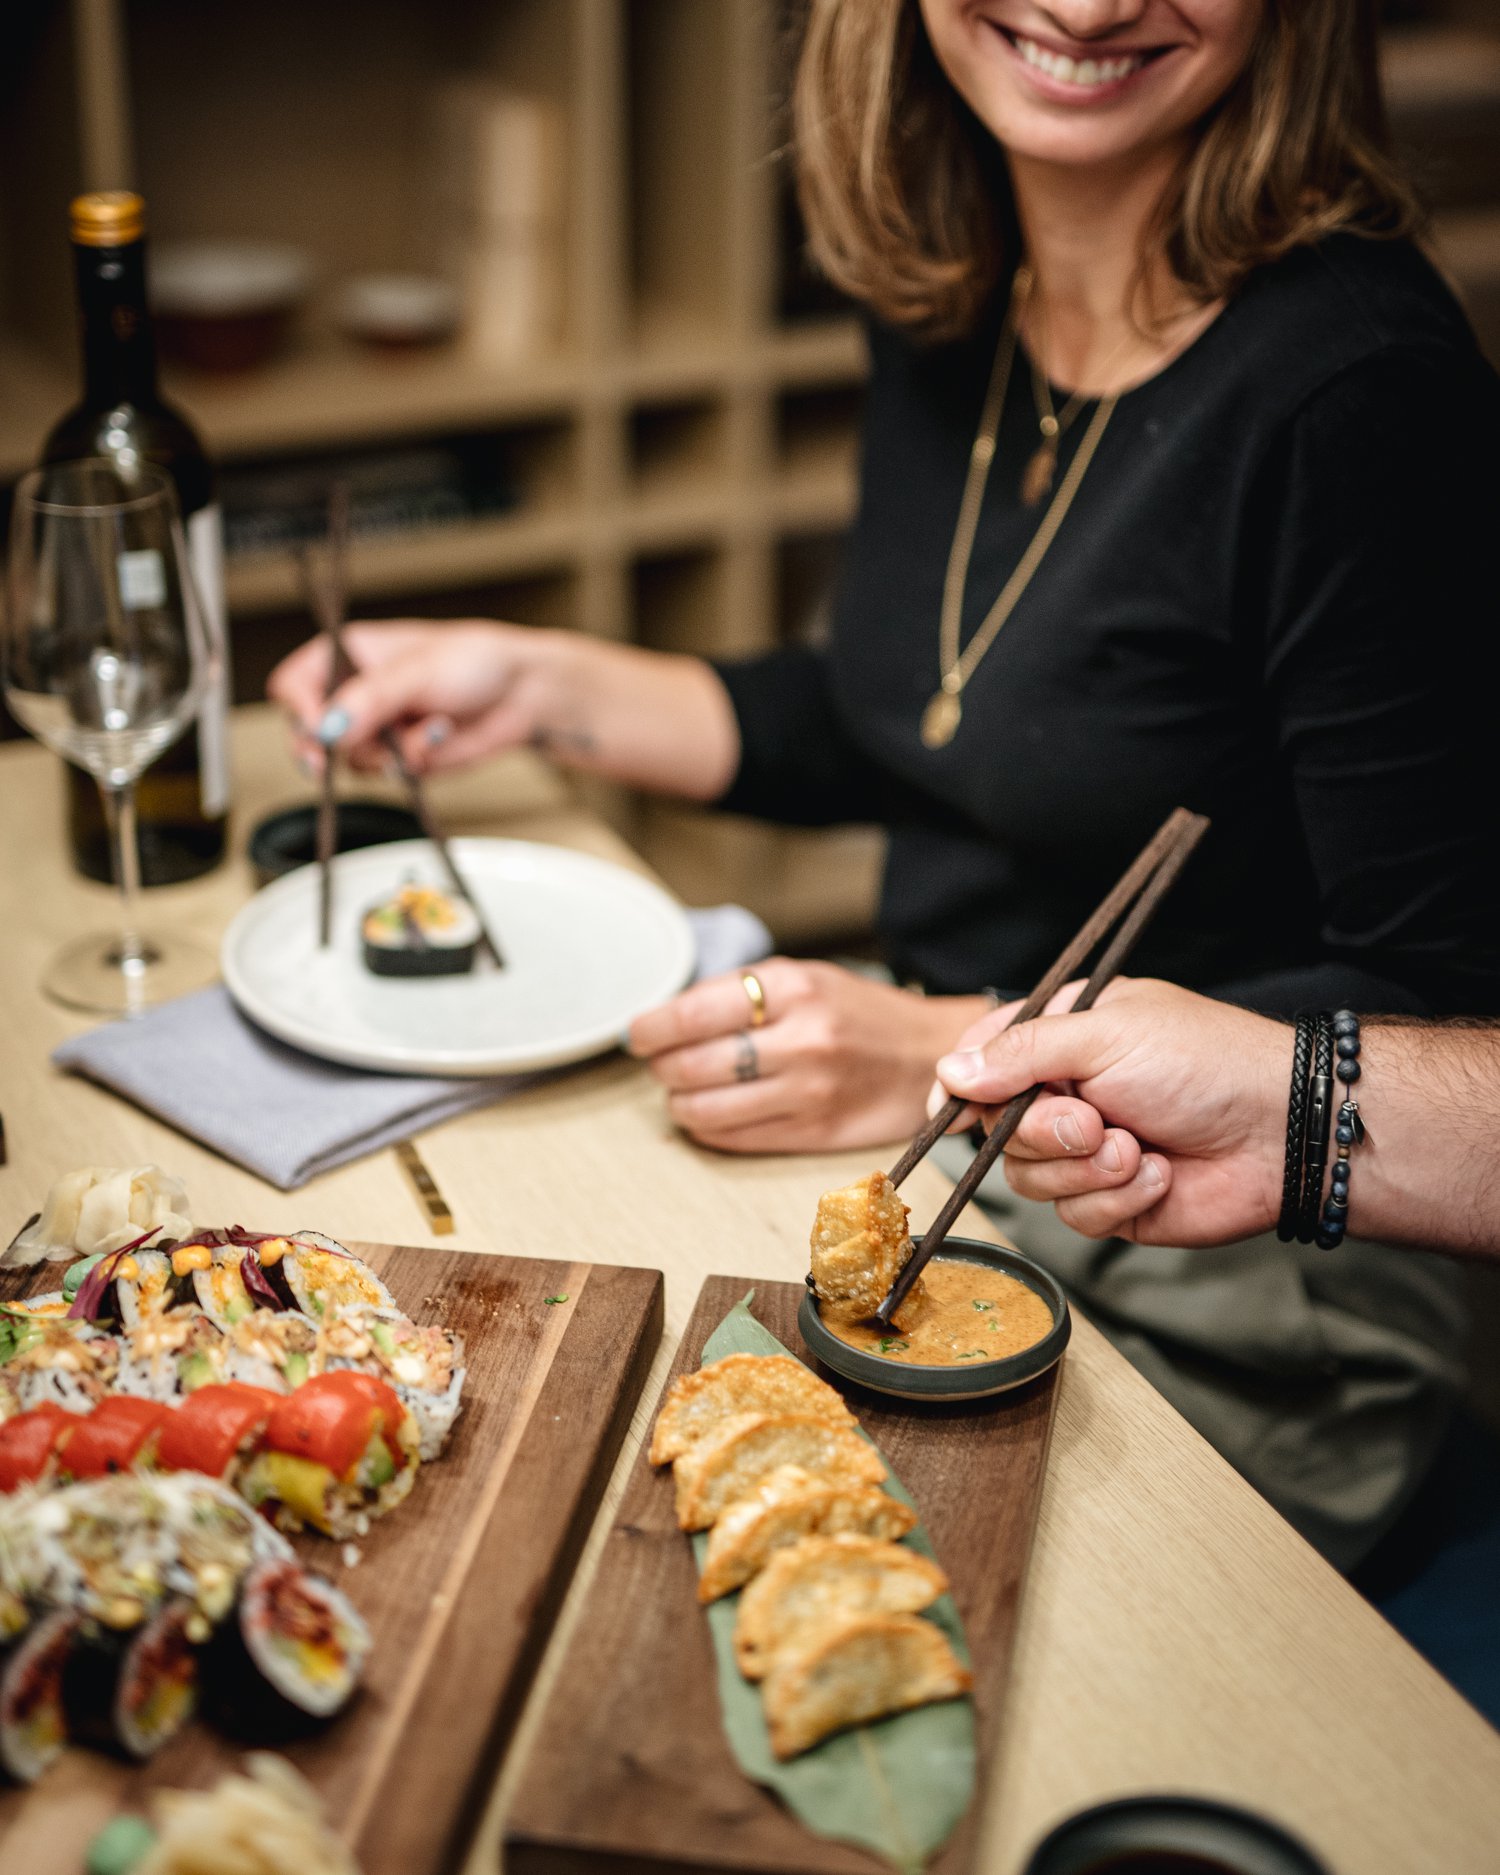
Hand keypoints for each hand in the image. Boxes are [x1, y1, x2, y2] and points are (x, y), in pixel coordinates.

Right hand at [267, 620, 565, 775]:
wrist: (523, 693)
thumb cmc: (475, 660)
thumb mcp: (418, 669)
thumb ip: (370, 699)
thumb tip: (328, 727)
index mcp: (349, 655)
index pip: (295, 685)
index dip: (301, 710)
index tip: (321, 731)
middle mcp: (356, 692)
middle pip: (309, 731)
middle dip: (326, 749)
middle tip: (332, 761)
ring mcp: (377, 728)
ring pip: (348, 759)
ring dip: (385, 752)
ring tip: (424, 726)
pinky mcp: (400, 756)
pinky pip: (386, 773)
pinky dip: (411, 761)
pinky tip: (437, 736)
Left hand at [628, 960, 995, 1154]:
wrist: (932, 1055)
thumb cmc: (861, 1013)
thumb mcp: (806, 978)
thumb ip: (743, 992)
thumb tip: (669, 1016)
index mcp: (794, 990)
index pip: (691, 1014)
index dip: (650, 1028)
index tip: (638, 1034)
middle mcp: (801, 1041)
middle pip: (690, 1066)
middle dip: (661, 1067)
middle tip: (661, 1062)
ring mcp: (808, 1092)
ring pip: (704, 1109)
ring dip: (678, 1102)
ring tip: (682, 1091)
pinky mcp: (813, 1133)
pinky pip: (733, 1138)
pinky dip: (706, 1128)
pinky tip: (708, 1114)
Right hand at [932, 978, 1288, 1244]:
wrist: (1281, 1133)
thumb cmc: (1205, 1063)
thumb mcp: (1105, 1035)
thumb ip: (1021, 1053)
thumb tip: (948, 1073)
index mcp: (1064, 1036)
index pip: (984, 1059)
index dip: (962, 1087)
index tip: (952, 1109)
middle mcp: (1069, 1092)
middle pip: (996, 1129)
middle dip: (1045, 1133)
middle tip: (1093, 1122)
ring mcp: (1088, 1151)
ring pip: (1029, 1178)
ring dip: (1086, 1170)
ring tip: (1137, 1149)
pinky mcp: (1112, 1201)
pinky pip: (1075, 1215)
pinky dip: (1117, 1198)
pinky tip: (1159, 1174)